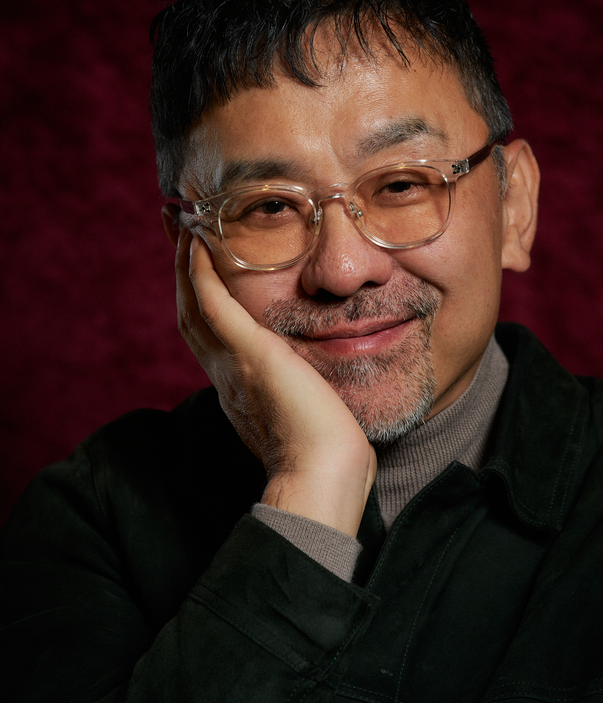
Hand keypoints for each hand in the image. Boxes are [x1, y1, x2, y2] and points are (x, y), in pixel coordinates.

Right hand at [175, 229, 375, 536]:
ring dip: (184, 265)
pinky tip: (197, 246)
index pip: (209, 333)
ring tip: (183, 228)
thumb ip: (302, 388)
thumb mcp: (306, 409)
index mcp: (238, 387)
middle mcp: (225, 374)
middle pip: (190, 314)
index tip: (196, 266)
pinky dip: (201, 276)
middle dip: (181, 273)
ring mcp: (232, 365)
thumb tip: (315, 377)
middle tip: (176, 231)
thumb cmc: (326, 450)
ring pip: (193, 306)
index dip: (197, 297)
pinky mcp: (250, 356)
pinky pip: (215, 307)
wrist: (324, 474)